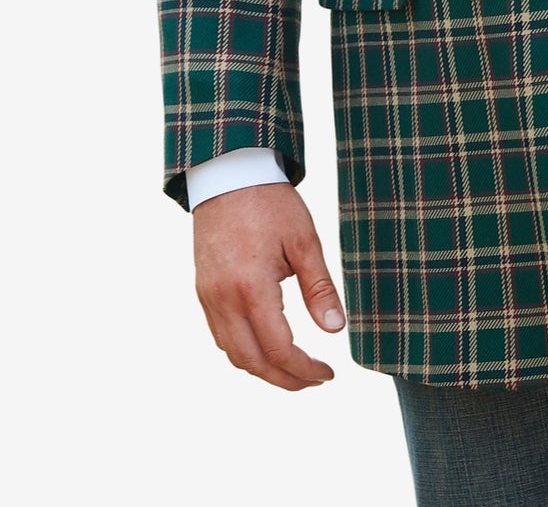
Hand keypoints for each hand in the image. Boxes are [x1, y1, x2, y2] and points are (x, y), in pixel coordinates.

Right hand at [193, 182, 345, 389]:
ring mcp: (209, 298)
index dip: (305, 369)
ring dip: (263, 369)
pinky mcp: (203, 292)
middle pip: (253, 362)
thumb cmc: (270, 204)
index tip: (328, 373)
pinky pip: (221, 336)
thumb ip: (319, 288)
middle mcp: (224, 300)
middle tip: (314, 380)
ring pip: (233, 354)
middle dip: (285, 380)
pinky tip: (266, 346)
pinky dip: (244, 352)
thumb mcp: (304, 241)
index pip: (279, 349)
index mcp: (252, 288)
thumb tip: (336, 330)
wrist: (228, 175)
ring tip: (294, 369)